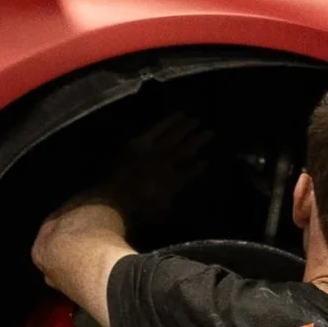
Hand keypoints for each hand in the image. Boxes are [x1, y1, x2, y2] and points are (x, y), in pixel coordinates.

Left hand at [93, 112, 212, 238]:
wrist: (117, 198)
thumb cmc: (136, 210)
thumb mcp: (158, 212)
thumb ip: (168, 205)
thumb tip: (172, 203)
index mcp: (172, 183)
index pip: (188, 172)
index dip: (197, 168)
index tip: (206, 161)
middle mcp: (167, 165)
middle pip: (186, 150)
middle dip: (198, 141)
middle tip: (210, 132)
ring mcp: (155, 152)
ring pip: (175, 137)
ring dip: (187, 129)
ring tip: (197, 120)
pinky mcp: (142, 142)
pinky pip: (159, 128)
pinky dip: (170, 121)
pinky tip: (180, 114)